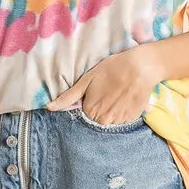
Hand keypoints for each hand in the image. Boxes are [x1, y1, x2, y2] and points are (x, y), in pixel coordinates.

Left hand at [45, 47, 161, 124]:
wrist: (140, 67)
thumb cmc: (112, 69)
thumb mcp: (87, 79)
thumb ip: (68, 97)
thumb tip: (49, 108)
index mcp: (90, 111)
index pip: (86, 111)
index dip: (91, 99)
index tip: (98, 89)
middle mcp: (104, 120)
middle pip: (98, 117)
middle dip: (101, 105)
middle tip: (109, 89)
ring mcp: (119, 121)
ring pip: (111, 118)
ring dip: (113, 108)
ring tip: (119, 92)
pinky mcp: (133, 118)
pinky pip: (123, 118)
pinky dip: (124, 109)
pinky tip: (127, 96)